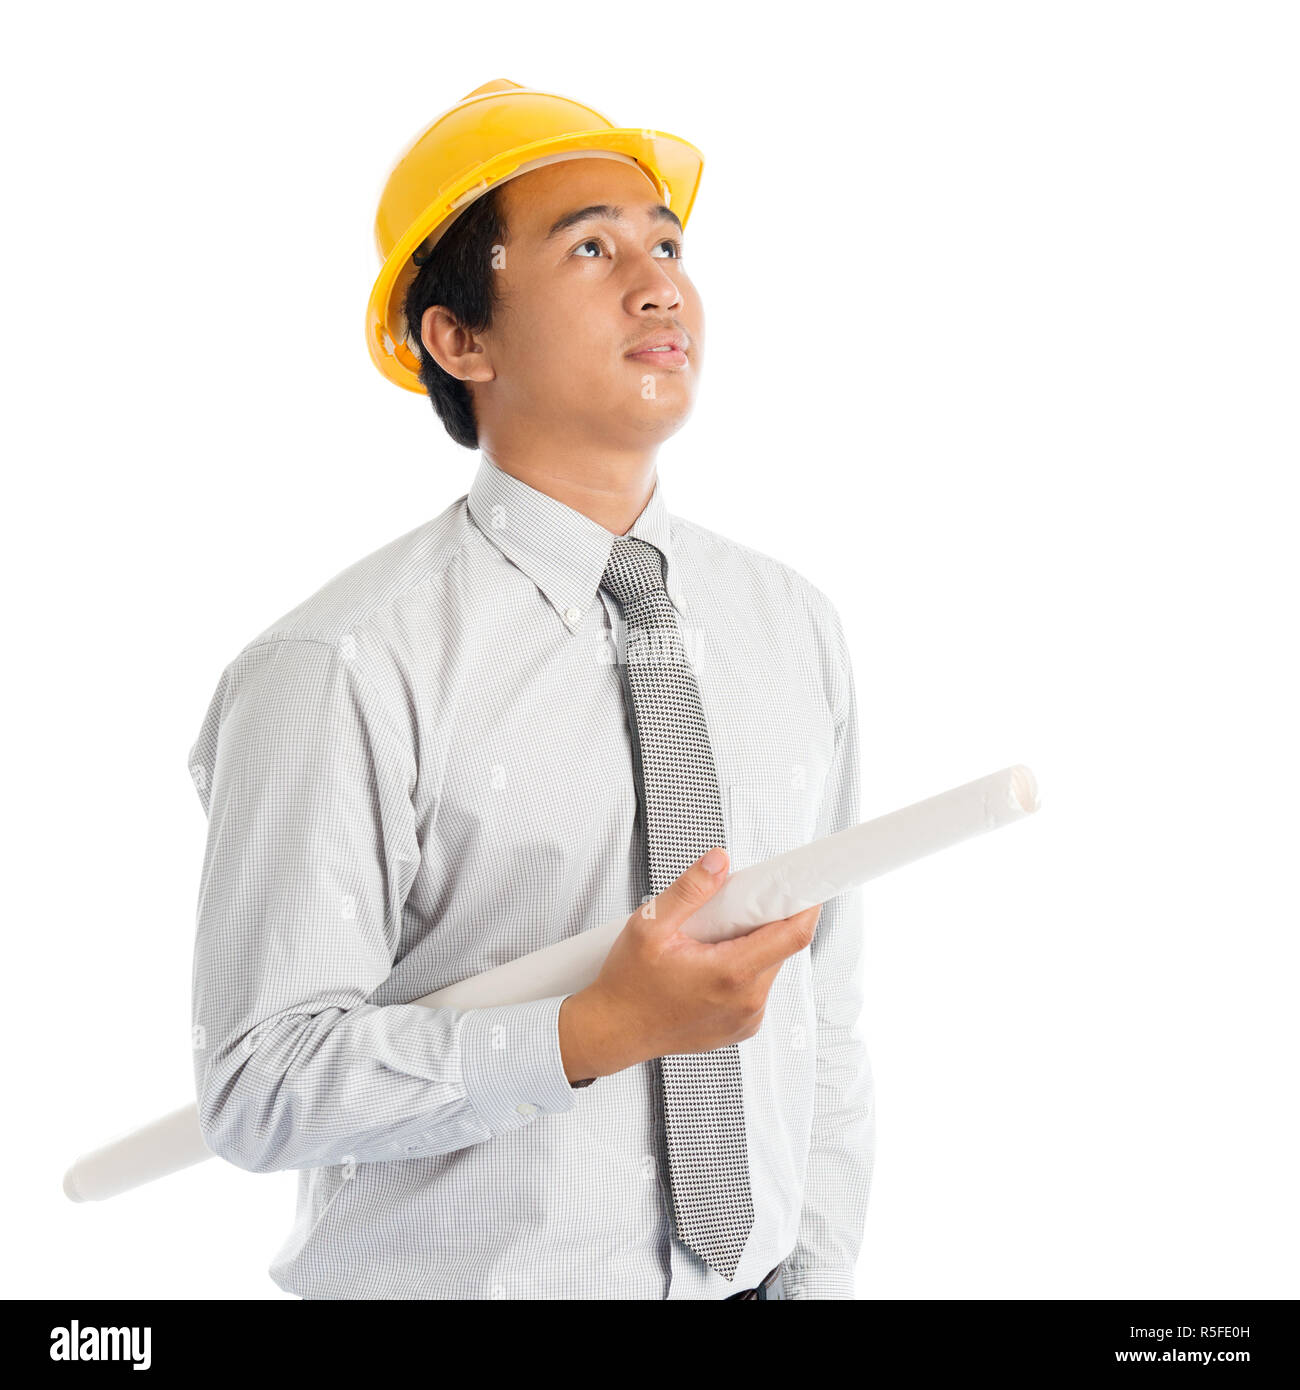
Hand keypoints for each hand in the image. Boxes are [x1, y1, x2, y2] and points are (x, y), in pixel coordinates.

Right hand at [558, 848, 821, 1081]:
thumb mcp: (650, 926)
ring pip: (769, 967)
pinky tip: (711, 964)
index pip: (792, 936)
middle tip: (736, 905)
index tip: (805, 885)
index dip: (806, 906)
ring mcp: (746, 1019)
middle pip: (781, 948)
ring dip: (753, 945)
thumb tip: (719, 861)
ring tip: (713, 938)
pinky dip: (744, 969)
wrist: (613, 1031)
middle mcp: (747, 1002)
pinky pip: (757, 988)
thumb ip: (690, 890)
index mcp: (730, 974)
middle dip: (767, 920)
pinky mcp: (742, 1027)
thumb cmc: (628, 984)